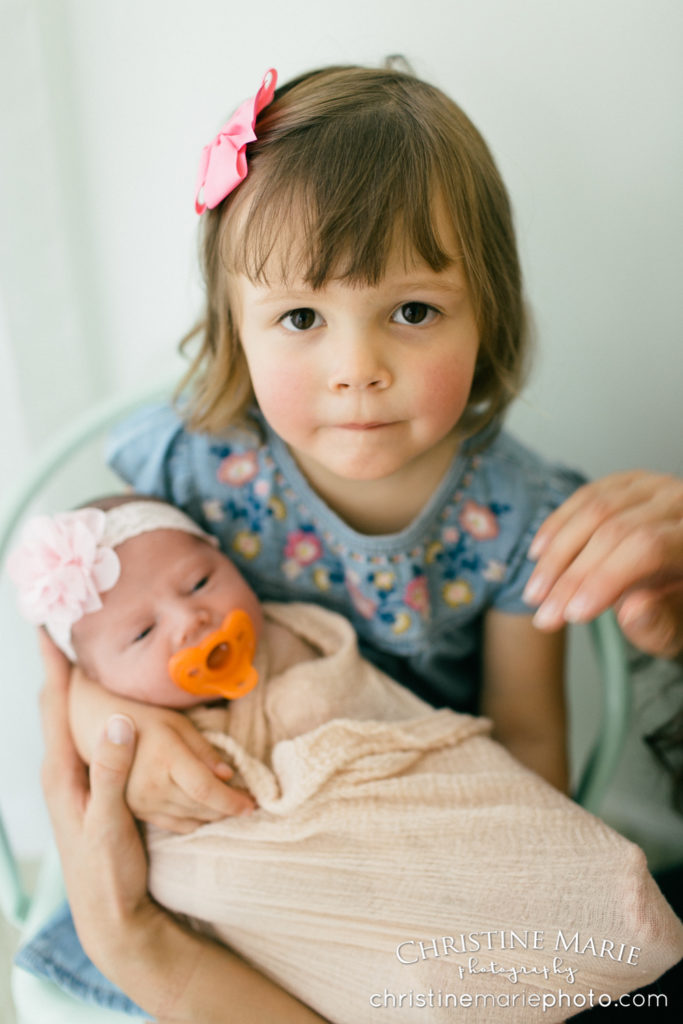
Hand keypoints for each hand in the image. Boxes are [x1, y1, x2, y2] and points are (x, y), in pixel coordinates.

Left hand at [39, 633, 157, 969]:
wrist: (110, 916)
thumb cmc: (107, 873)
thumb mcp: (110, 823)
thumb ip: (114, 773)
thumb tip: (120, 721)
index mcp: (62, 774)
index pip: (56, 708)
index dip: (55, 668)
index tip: (50, 631)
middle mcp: (61, 773)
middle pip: (55, 710)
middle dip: (58, 671)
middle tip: (61, 635)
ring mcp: (71, 783)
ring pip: (66, 724)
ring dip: (69, 691)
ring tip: (76, 662)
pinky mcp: (86, 791)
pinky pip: (81, 740)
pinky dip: (84, 716)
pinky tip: (100, 714)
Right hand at [123, 703, 254, 831]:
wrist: (105, 732)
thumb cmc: (149, 722)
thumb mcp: (180, 725)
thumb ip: (204, 751)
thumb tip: (228, 776)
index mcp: (165, 759)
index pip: (205, 789)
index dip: (231, 801)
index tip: (251, 804)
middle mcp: (152, 786)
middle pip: (201, 807)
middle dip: (229, 808)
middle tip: (249, 802)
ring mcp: (143, 803)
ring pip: (191, 818)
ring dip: (215, 815)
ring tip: (231, 805)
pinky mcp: (139, 812)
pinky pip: (176, 824)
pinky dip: (197, 820)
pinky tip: (208, 811)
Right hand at [524, 471, 682, 657]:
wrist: (681, 576)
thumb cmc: (679, 604)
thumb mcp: (677, 629)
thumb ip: (659, 625)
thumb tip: (633, 612)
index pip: (646, 547)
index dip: (604, 578)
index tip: (574, 613)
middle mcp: (678, 501)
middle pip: (614, 528)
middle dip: (571, 576)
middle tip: (546, 614)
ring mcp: (652, 486)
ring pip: (593, 510)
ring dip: (555, 555)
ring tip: (535, 592)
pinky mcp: (627, 483)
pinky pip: (583, 498)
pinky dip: (556, 527)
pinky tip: (539, 554)